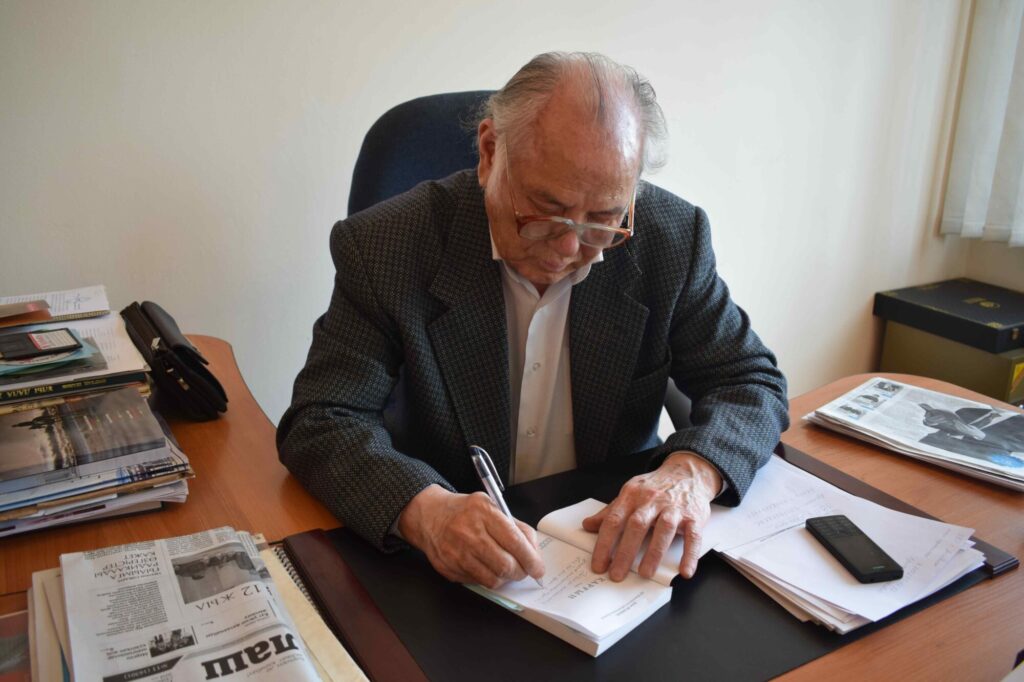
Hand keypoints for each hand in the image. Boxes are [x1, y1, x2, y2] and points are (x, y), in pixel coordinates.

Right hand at [397, 484, 545, 588]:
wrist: (430, 515)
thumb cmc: (466, 511)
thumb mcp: (491, 506)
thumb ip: (515, 526)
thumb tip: (534, 553)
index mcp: (483, 512)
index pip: (514, 541)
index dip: (531, 559)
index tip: (538, 568)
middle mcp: (469, 532)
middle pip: (505, 564)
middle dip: (520, 572)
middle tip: (524, 571)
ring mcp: (456, 552)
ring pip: (492, 579)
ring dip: (505, 578)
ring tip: (507, 570)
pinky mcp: (448, 568)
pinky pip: (477, 582)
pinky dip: (488, 578)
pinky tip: (487, 568)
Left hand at [582, 452, 721, 580]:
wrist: (687, 472)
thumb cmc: (655, 487)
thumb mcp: (630, 494)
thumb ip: (610, 511)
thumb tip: (588, 525)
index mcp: (632, 496)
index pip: (614, 520)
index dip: (604, 543)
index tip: (599, 564)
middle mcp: (652, 500)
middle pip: (636, 526)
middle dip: (625, 552)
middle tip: (617, 574)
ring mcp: (674, 508)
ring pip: (664, 529)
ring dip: (654, 553)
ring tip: (644, 573)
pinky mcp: (693, 516)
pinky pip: (693, 536)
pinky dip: (689, 555)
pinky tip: (685, 571)